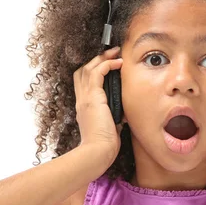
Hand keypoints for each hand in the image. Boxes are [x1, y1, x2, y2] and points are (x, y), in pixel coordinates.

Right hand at [73, 46, 125, 161]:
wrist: (97, 152)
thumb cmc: (104, 145)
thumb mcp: (110, 127)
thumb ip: (114, 118)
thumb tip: (123, 115)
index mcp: (85, 107)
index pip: (83, 82)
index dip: (93, 70)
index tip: (108, 65)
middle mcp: (82, 100)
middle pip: (82, 71)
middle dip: (96, 59)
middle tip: (111, 53)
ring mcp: (85, 98)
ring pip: (88, 68)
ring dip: (102, 58)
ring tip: (115, 53)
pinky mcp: (93, 98)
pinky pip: (98, 73)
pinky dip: (108, 64)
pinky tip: (118, 63)